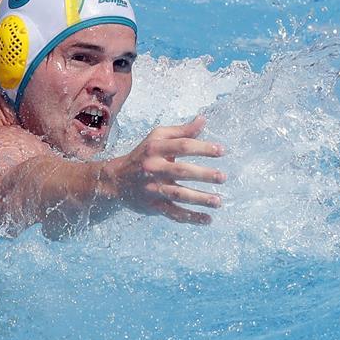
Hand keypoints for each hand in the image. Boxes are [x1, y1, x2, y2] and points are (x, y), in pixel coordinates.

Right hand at [104, 116, 225, 224]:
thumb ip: (181, 132)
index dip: (203, 148)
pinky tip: (208, 219)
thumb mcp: (157, 139)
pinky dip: (191, 218)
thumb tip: (203, 120)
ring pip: (178, 194)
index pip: (182, 146)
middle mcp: (153, 167)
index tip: (222, 151)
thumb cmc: (143, 155)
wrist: (116, 180)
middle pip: (181, 171)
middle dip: (204, 175)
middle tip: (223, 177)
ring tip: (218, 201)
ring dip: (199, 199)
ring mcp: (152, 188)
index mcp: (155, 148)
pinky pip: (173, 213)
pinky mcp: (153, 205)